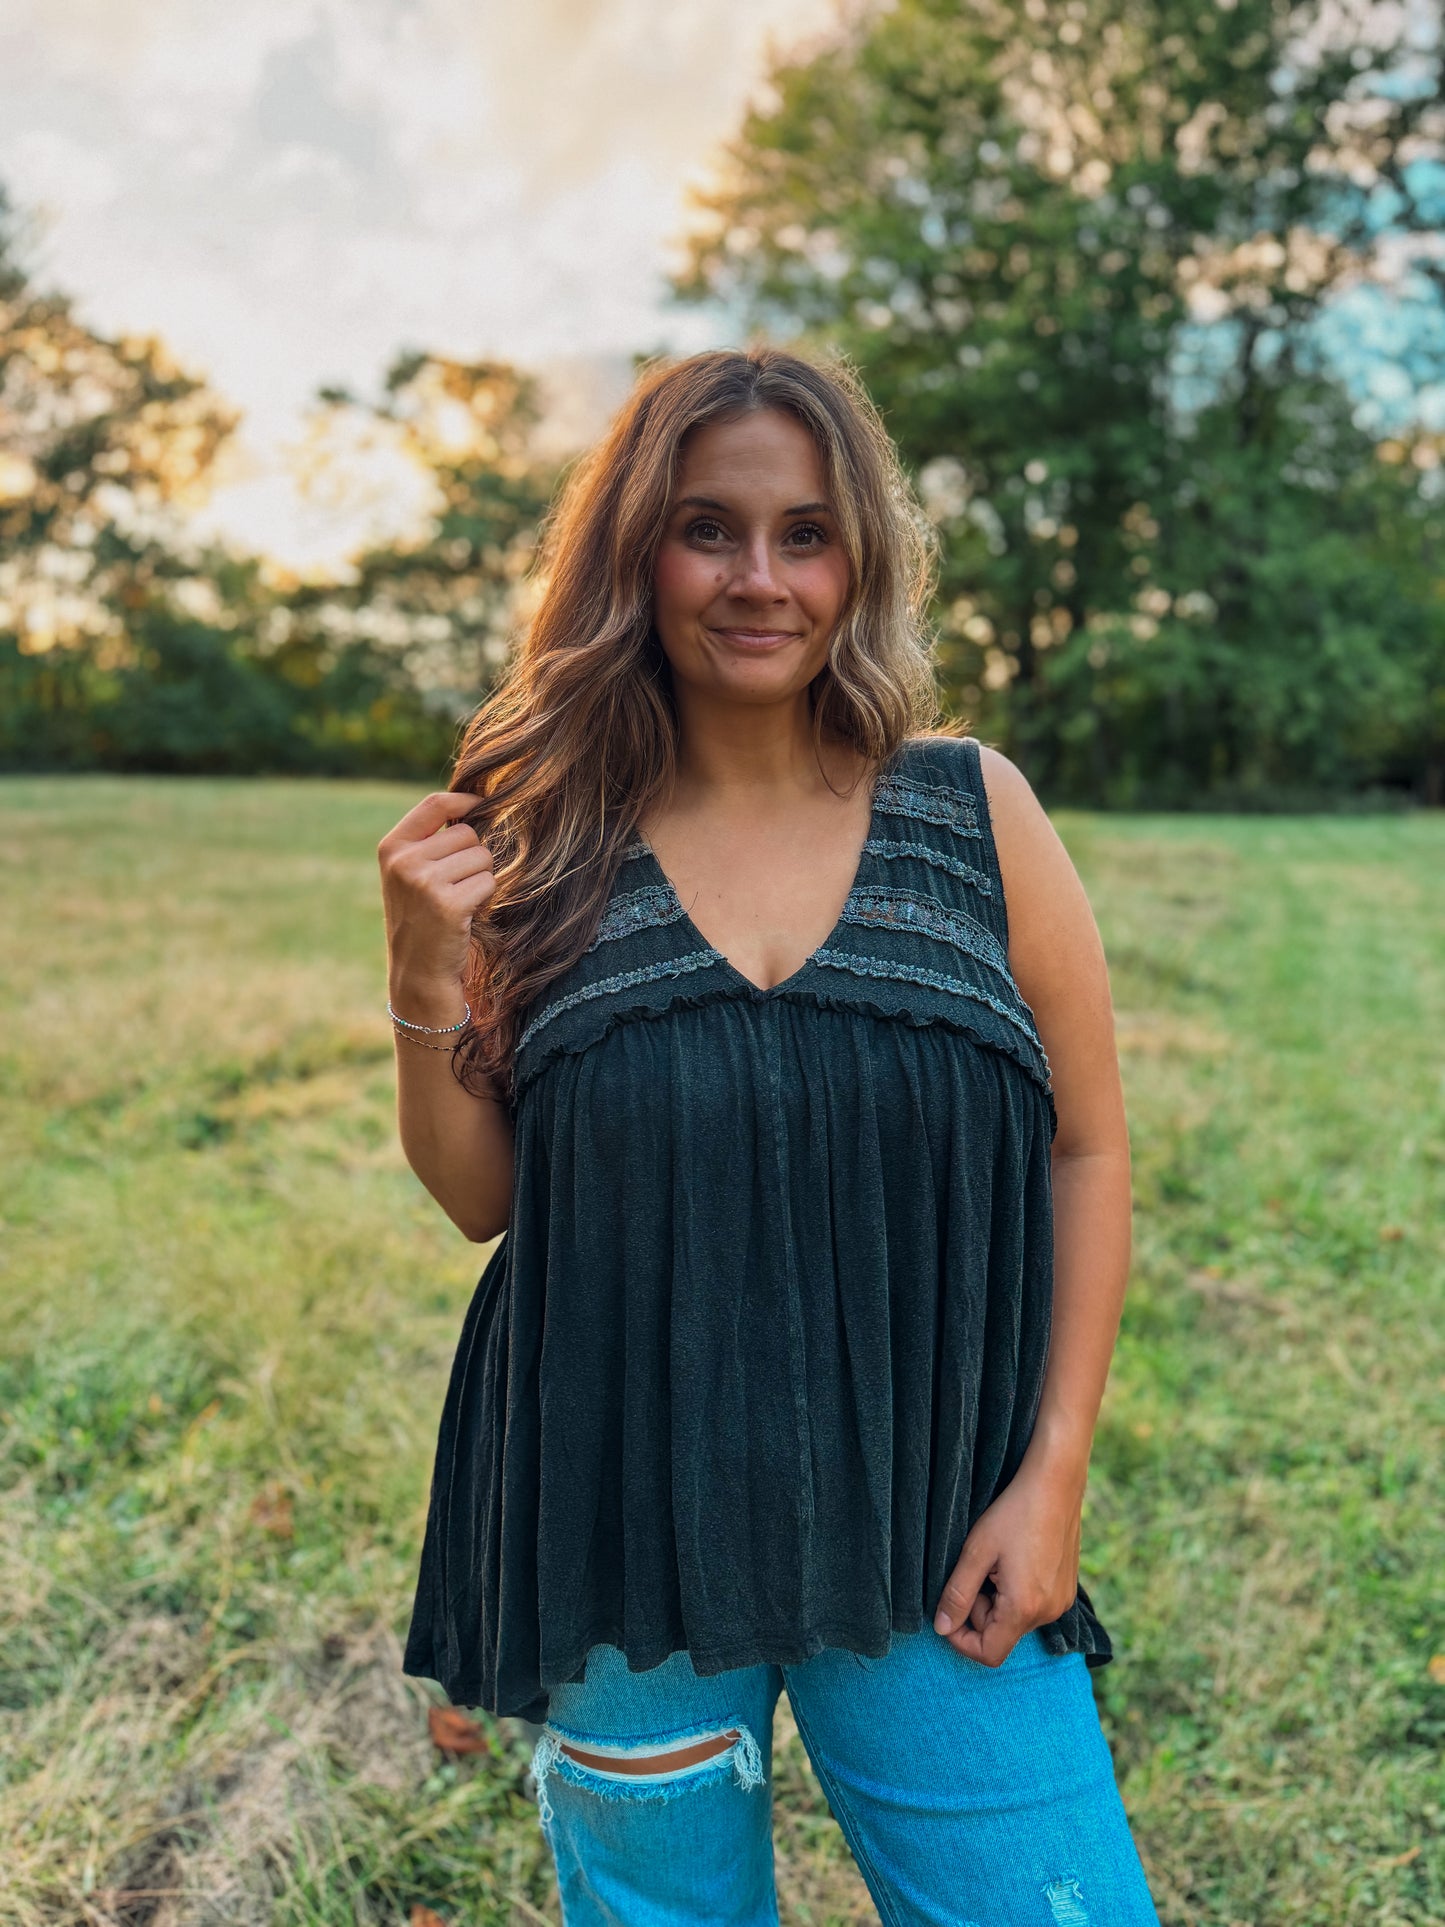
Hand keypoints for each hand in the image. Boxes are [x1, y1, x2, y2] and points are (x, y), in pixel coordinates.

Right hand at [378, 790, 495, 1005]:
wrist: (417, 973)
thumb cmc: (422, 920)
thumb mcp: (411, 874)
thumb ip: (431, 841)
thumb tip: (476, 804)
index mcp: (392, 847)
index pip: (435, 804)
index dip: (464, 800)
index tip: (482, 804)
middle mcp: (403, 861)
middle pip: (467, 833)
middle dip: (474, 857)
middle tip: (458, 886)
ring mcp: (424, 882)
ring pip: (482, 856)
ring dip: (481, 878)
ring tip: (460, 901)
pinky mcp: (447, 904)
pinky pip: (489, 882)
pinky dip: (485, 898)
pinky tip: (466, 915)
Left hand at [931, 1456, 1084, 1666]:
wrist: (1055, 1484)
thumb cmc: (1014, 1513)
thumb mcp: (976, 1552)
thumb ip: (957, 1594)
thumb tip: (941, 1628)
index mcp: (1024, 1608)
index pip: (989, 1653)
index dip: (962, 1640)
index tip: (949, 1613)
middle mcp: (1048, 1613)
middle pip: (1001, 1634)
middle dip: (979, 1611)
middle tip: (975, 1571)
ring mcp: (1062, 1602)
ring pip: (1016, 1620)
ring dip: (997, 1600)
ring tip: (995, 1562)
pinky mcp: (1067, 1591)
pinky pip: (1034, 1607)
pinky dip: (1016, 1593)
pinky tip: (1014, 1560)